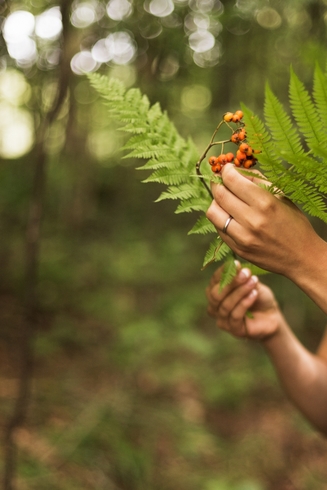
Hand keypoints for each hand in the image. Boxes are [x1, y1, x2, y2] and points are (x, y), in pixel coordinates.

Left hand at [206, 164, 320, 277]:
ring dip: (215, 202)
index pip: (233, 181)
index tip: (226, 168)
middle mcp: (251, 220)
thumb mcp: (282, 197)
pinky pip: (219, 229)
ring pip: (213, 213)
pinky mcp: (237, 249)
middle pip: (220, 195)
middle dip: (217, 184)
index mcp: (265, 203)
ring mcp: (242, 237)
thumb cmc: (295, 225)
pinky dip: (220, 219)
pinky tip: (229, 216)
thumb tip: (238, 171)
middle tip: (220, 180)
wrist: (301, 257)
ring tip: (224, 200)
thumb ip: (259, 182)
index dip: (226, 171)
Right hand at [206, 264, 282, 339]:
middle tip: (245, 273)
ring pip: (225, 305)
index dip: (223, 272)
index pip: (214, 281)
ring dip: (240, 292)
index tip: (237, 264)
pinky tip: (254, 294)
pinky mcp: (234, 330)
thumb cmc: (259, 298)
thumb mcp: (252, 284)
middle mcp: (214, 307)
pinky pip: (234, 316)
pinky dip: (244, 303)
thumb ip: (243, 277)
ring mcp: (222, 320)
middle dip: (230, 283)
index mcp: (215, 292)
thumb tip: (236, 266)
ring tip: (253, 282)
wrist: (272, 317)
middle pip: (215, 294)